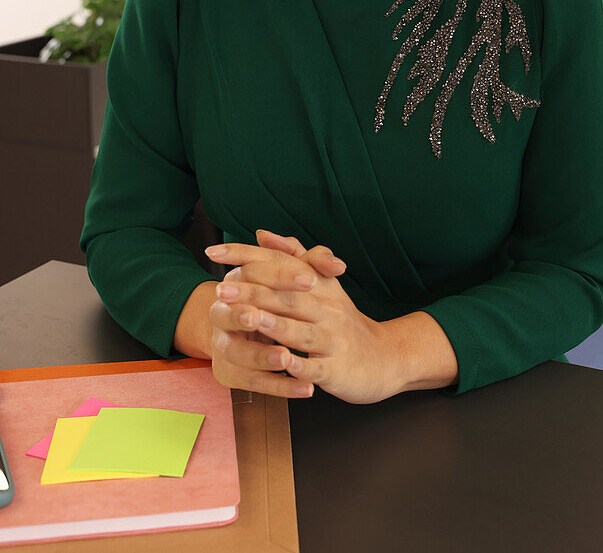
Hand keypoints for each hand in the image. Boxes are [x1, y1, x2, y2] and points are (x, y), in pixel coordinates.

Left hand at [206, 235, 403, 404]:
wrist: (385, 358)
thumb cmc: (343, 320)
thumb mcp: (324, 284)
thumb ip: (293, 257)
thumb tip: (260, 234)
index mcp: (319, 285)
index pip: (280, 264)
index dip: (247, 256)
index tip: (214, 250)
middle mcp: (327, 308)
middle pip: (287, 297)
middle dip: (253, 293)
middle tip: (221, 289)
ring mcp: (333, 340)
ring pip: (301, 332)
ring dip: (274, 326)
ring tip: (248, 319)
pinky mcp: (337, 370)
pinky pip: (317, 369)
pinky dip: (300, 368)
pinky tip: (282, 366)